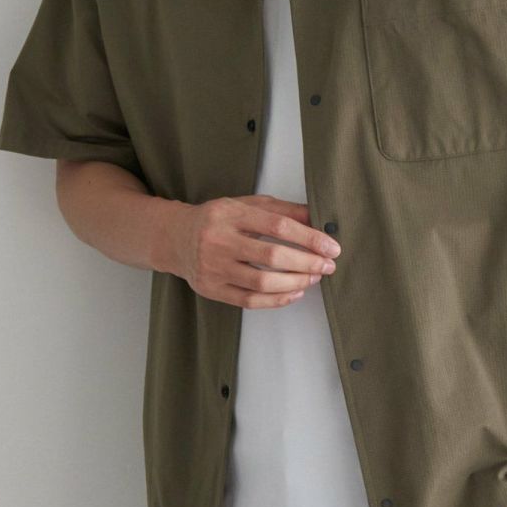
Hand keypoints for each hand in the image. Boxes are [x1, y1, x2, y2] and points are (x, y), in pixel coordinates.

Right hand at [160, 193, 340, 307]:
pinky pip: (249, 301)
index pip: (277, 226)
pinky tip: (294, 293)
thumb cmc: (218, 220)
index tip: (331, 246)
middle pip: (272, 256)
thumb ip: (282, 211)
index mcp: (230, 214)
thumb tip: (318, 218)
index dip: (309, 238)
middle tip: (327, 266)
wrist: (176, 238)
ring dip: (295, 283)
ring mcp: (213, 267)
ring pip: (262, 282)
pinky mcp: (210, 289)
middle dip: (307, 263)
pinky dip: (277, 300)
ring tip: (313, 278)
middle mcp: (219, 240)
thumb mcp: (247, 205)